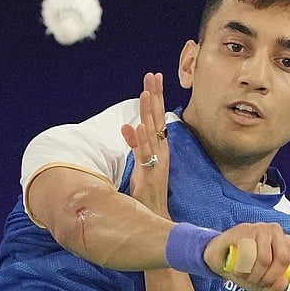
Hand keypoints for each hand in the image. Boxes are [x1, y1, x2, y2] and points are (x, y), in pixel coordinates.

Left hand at [121, 73, 169, 217]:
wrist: (155, 214)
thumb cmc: (147, 189)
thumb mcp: (141, 162)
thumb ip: (136, 144)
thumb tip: (128, 127)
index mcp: (160, 146)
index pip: (158, 117)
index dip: (156, 97)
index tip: (154, 78)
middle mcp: (161, 150)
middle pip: (157, 118)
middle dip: (155, 96)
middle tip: (153, 76)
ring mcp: (156, 160)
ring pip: (152, 132)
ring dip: (148, 113)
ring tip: (145, 94)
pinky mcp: (149, 172)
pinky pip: (144, 154)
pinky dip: (139, 140)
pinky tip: (136, 126)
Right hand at [202, 222, 289, 290]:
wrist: (217, 257)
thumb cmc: (243, 268)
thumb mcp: (262, 283)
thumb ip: (275, 286)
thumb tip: (284, 283)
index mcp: (287, 245)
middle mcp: (277, 233)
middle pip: (283, 259)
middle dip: (269, 278)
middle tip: (257, 283)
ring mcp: (261, 228)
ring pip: (265, 259)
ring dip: (253, 275)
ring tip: (244, 275)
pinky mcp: (245, 229)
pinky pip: (248, 255)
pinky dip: (242, 268)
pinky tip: (237, 267)